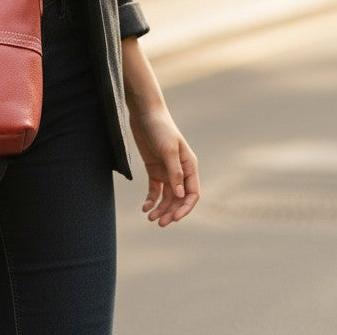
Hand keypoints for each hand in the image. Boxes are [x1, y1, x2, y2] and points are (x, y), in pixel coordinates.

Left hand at [129, 106, 199, 226]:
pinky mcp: (154, 169)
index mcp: (189, 166)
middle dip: (171, 212)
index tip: (174, 219)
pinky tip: (144, 207)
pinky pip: (155, 190)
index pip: (192, 194)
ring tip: (150, 218)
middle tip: (159, 223)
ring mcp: (167, 171)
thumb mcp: (168, 149)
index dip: (185, 208)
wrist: (145, 113)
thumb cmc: (160, 128)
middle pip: (179, 199)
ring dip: (160, 209)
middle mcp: (180, 171)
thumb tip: (181, 195)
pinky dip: (151, 200)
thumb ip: (175, 172)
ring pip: (167, 197)